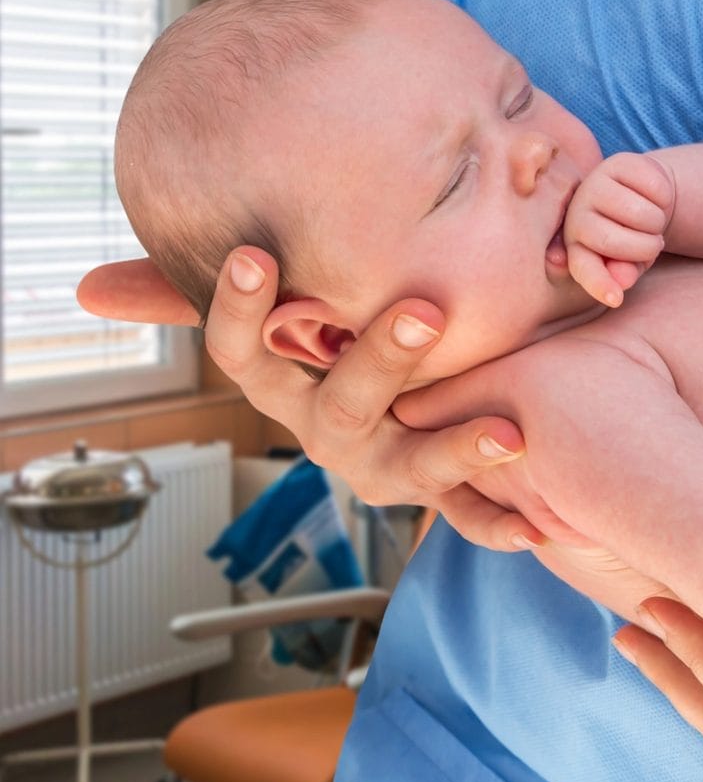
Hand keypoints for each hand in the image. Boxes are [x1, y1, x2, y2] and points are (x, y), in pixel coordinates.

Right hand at [78, 249, 540, 550]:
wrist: (406, 429)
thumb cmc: (333, 351)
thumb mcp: (281, 319)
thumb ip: (212, 292)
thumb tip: (87, 288)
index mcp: (285, 390)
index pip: (243, 353)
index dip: (241, 311)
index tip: (255, 255)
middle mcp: (331, 434)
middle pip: (345, 401)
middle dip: (382, 359)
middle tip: (425, 310)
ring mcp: (387, 470)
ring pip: (415, 466)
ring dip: (459, 449)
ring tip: (509, 430)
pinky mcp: (441, 497)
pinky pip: (470, 519)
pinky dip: (501, 524)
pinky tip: (538, 525)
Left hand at [559, 151, 673, 306]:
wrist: (645, 196)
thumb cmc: (635, 236)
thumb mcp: (631, 262)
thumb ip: (624, 272)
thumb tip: (622, 280)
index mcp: (576, 245)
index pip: (582, 266)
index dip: (598, 283)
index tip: (615, 299)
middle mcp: (577, 213)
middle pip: (612, 241)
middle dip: (645, 248)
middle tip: (654, 244)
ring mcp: (595, 184)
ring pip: (638, 214)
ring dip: (658, 222)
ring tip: (653, 221)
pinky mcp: (618, 162)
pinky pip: (654, 188)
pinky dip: (665, 197)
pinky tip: (655, 196)